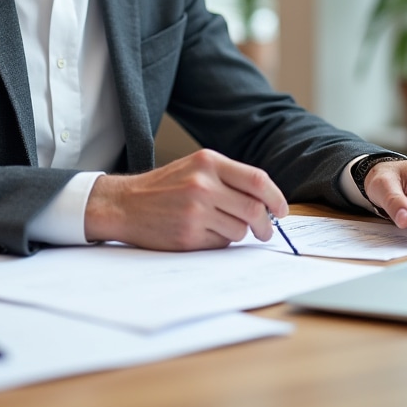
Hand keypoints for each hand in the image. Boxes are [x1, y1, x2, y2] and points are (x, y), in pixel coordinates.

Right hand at [84, 149, 287, 250]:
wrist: (125, 203)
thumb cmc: (163, 187)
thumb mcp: (195, 168)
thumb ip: (228, 178)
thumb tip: (267, 201)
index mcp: (208, 162)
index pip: (258, 180)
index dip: (276, 198)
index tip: (281, 210)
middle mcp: (203, 184)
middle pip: (254, 209)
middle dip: (265, 225)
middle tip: (264, 231)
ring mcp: (196, 211)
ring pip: (240, 230)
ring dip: (237, 233)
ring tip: (217, 226)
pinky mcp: (189, 235)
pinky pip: (221, 244)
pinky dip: (219, 242)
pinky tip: (202, 233)